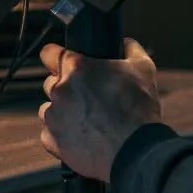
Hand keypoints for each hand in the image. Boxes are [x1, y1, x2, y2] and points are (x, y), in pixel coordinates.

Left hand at [38, 37, 161, 181]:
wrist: (136, 150)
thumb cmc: (139, 108)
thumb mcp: (143, 69)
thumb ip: (130, 49)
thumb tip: (124, 42)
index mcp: (77, 68)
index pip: (49, 53)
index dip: (55, 56)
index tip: (61, 63)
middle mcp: (60, 90)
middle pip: (50, 83)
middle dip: (66, 88)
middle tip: (87, 98)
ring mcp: (53, 116)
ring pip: (49, 109)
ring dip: (62, 112)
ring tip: (86, 121)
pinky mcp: (52, 140)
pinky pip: (50, 133)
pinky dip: (62, 135)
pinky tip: (82, 137)